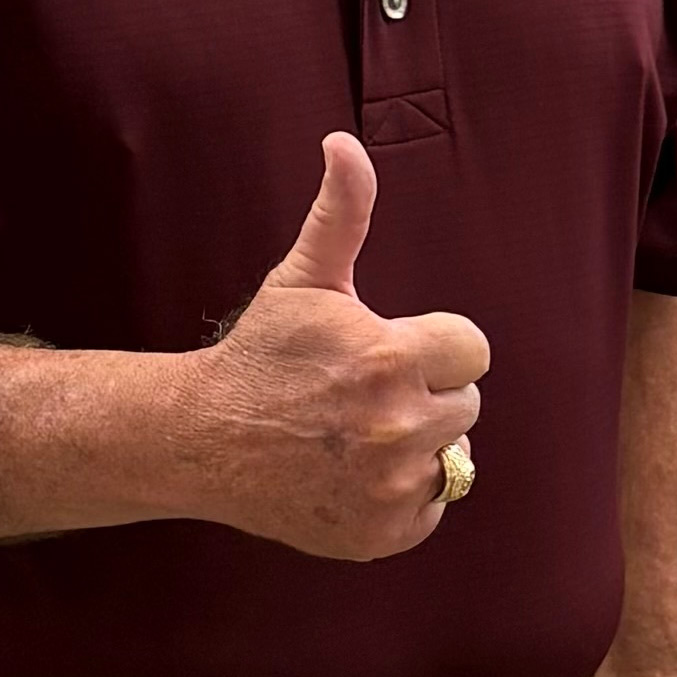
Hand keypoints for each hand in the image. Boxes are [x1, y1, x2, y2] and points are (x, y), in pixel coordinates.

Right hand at [179, 132, 487, 560]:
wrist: (204, 440)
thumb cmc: (262, 353)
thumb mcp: (305, 277)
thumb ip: (343, 210)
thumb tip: (345, 141)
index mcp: (390, 358)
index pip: (472, 350)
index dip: (435, 344)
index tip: (392, 346)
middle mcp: (398, 427)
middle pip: (465, 402)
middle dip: (425, 390)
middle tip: (366, 389)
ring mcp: (391, 488)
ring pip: (452, 455)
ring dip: (418, 441)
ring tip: (360, 429)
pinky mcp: (381, 534)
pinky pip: (431, 507)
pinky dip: (403, 494)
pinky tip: (356, 471)